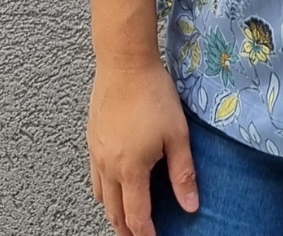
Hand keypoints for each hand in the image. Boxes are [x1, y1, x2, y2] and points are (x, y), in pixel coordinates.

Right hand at [87, 56, 198, 234]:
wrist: (124, 62)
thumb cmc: (153, 93)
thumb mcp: (177, 134)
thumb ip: (183, 173)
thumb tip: (191, 206)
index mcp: (131, 169)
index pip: (136, 215)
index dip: (145, 233)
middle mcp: (108, 166)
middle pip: (114, 211)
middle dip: (126, 228)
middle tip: (139, 234)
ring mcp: (96, 153)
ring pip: (101, 196)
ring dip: (113, 210)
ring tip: (126, 215)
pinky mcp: (91, 138)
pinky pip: (94, 175)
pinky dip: (104, 189)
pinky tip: (115, 182)